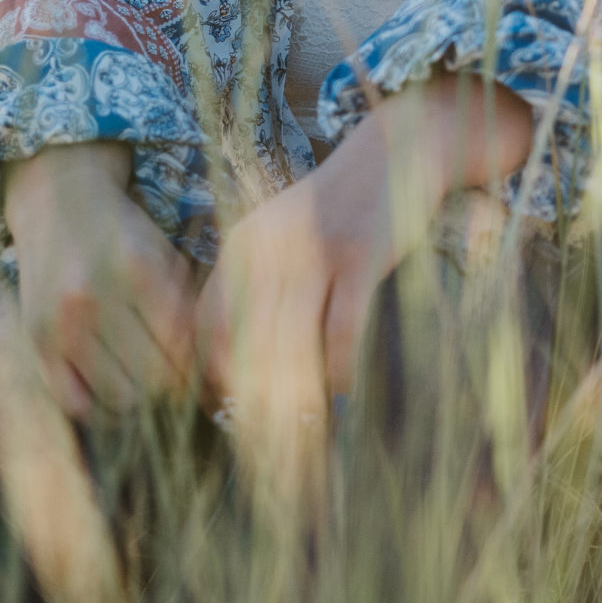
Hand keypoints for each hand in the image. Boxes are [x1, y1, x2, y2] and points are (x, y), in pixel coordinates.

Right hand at [4, 140, 198, 420]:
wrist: (56, 204)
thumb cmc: (122, 232)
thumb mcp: (164, 255)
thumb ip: (187, 308)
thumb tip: (208, 372)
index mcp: (136, 269)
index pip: (181, 347)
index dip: (195, 366)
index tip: (197, 367)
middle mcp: (93, 298)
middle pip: (154, 377)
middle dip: (172, 383)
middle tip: (173, 377)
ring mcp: (60, 324)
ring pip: (119, 396)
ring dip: (140, 396)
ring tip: (144, 380)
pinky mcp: (36, 343)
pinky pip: (76, 402)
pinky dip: (100, 406)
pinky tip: (111, 387)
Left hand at [195, 76, 532, 494]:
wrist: (392, 155)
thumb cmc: (334, 214)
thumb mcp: (279, 242)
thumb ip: (257, 294)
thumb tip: (241, 372)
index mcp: (239, 249)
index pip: (209, 329)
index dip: (214, 381)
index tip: (228, 418)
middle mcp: (266, 251)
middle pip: (248, 345)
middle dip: (255, 403)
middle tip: (268, 447)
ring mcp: (313, 253)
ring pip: (292, 345)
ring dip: (298, 398)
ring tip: (304, 436)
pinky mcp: (359, 258)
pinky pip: (342, 331)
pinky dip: (341, 369)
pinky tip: (344, 393)